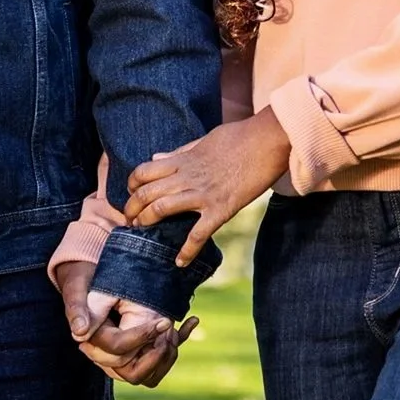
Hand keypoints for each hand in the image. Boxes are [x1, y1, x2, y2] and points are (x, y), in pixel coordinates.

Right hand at [53, 260, 187, 385]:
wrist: (90, 277)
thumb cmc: (83, 280)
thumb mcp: (78, 286)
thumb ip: (77, 307)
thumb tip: (80, 333)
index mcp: (91, 342)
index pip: (119, 350)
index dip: (143, 337)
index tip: (164, 321)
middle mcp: (104, 357)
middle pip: (134, 374)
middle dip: (157, 352)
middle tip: (168, 326)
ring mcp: (121, 359)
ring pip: (149, 376)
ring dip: (167, 356)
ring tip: (175, 328)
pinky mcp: (136, 353)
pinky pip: (158, 364)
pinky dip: (176, 345)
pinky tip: (191, 321)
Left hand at [123, 109, 291, 267]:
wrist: (269, 140)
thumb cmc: (241, 136)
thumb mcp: (205, 140)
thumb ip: (180, 152)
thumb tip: (156, 158)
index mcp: (184, 159)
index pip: (143, 172)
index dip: (131, 185)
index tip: (132, 194)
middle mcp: (188, 176)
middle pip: (146, 193)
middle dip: (131, 209)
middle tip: (131, 220)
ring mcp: (203, 194)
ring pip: (161, 209)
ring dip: (147, 223)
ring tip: (143, 232)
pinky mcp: (221, 209)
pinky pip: (198, 234)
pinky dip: (187, 251)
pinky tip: (180, 262)